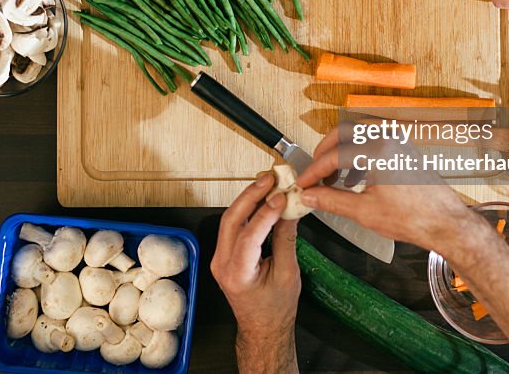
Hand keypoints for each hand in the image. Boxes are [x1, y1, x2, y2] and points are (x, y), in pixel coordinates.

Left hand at [211, 173, 299, 371]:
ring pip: (230, 220)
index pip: (249, 236)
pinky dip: (248, 210)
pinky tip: (262, 200)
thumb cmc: (275, 310)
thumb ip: (286, 240)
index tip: (281, 197)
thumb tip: (289, 210)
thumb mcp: (288, 275)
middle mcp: (222, 265)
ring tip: (268, 183)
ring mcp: (220, 259)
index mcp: (237, 275)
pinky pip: (233, 226)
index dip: (265, 213)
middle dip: (251, 195)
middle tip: (270, 178)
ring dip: (248, 199)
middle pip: (232, 220)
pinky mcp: (225, 255)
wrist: (263, 329)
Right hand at [296, 128, 475, 256]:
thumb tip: (311, 195)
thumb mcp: (364, 211)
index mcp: (376, 150)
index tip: (304, 182)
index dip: (314, 170)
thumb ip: (332, 200)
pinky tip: (354, 179)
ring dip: (340, 154)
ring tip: (332, 180)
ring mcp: (397, 141)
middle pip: (343, 133)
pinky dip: (357, 156)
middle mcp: (387, 139)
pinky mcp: (403, 149)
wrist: (445, 222)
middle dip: (324, 153)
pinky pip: (372, 143)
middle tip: (314, 173)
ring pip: (358, 136)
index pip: (333, 155)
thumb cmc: (415, 217)